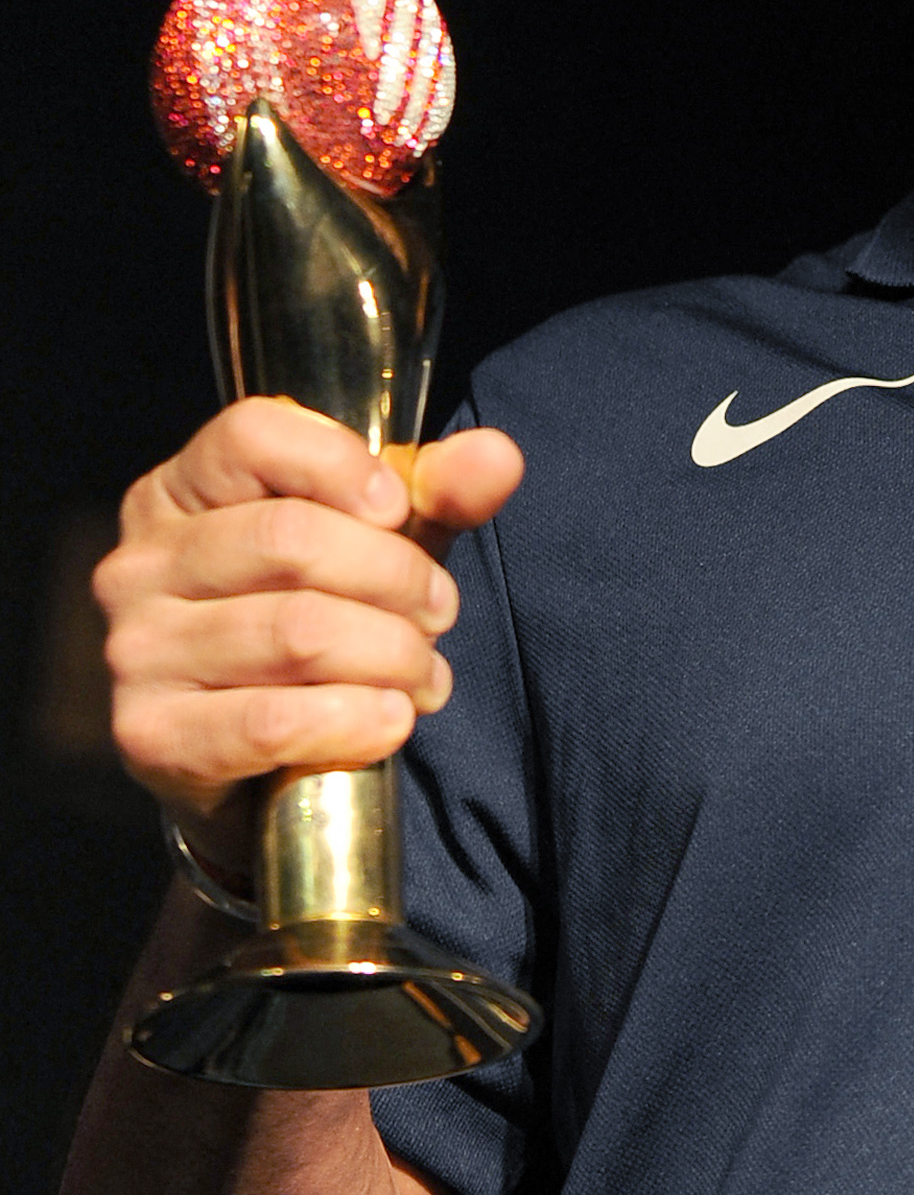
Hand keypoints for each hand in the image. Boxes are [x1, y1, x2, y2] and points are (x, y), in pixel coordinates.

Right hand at [97, 400, 524, 879]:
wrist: (251, 761)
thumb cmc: (312, 618)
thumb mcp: (377, 543)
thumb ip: (435, 493)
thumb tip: (496, 456)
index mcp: (180, 491)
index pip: (253, 434)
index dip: (343, 465)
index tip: (401, 511)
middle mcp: (140, 563)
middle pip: (291, 540)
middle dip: (397, 578)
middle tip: (441, 613)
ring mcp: (137, 650)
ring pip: (296, 633)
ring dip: (391, 657)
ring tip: (425, 676)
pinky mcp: (151, 736)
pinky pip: (271, 722)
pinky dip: (352, 721)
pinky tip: (391, 720)